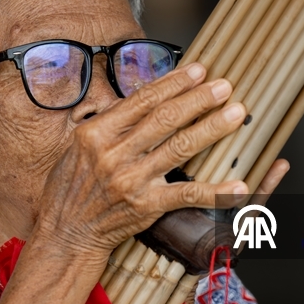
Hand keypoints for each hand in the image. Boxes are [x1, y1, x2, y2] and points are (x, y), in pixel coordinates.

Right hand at [31, 62, 249, 262]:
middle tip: (225, 86)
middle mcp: (113, 153)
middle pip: (165, 118)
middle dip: (199, 98)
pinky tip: (238, 186)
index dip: (174, 83)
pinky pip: (187, 195)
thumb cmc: (72, 187)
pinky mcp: (146, 206)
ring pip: (180, 147)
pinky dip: (215, 191)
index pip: (142, 100)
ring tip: (235, 113)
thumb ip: (110, 122)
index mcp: (96, 132)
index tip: (198, 70)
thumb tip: (143, 97)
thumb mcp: (78, 145)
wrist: (65, 232)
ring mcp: (131, 180)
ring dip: (211, 128)